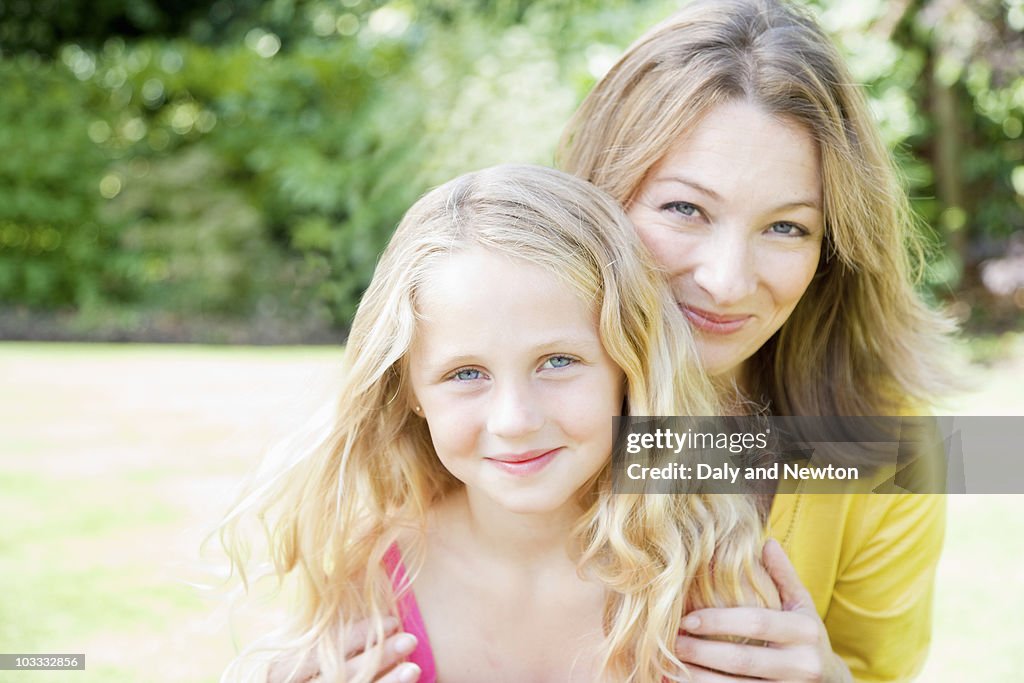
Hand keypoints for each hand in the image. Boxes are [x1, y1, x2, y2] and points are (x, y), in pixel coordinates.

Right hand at [267, 617, 421, 682]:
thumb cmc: (297, 668)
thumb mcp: (297, 647)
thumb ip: (317, 627)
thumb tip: (345, 574)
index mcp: (281, 670)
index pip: (323, 651)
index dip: (358, 636)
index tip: (393, 621)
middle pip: (341, 676)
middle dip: (378, 657)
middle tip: (411, 639)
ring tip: (414, 668)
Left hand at [674, 539, 851, 681]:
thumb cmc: (807, 638)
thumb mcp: (802, 606)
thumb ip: (784, 576)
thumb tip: (766, 542)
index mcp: (806, 631)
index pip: (756, 622)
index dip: (718, 621)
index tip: (686, 618)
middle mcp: (803, 664)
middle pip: (743, 659)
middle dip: (702, 652)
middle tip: (673, 642)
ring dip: (701, 678)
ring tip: (673, 664)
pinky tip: (687, 682)